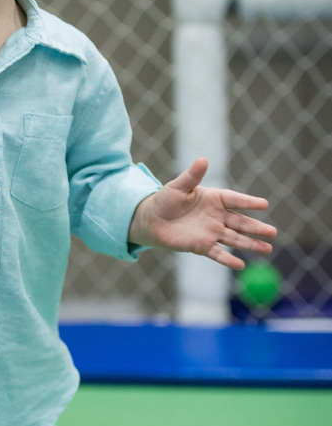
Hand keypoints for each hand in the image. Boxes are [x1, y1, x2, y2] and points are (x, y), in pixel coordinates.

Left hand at [128, 156, 276, 270]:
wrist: (152, 220)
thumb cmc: (165, 200)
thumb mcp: (178, 186)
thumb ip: (192, 176)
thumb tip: (202, 159)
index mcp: (214, 198)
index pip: (235, 200)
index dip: (249, 202)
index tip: (264, 204)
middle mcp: (217, 216)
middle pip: (240, 222)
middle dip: (256, 228)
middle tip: (273, 232)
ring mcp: (211, 232)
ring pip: (235, 239)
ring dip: (250, 244)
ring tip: (268, 249)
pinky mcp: (202, 246)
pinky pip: (217, 254)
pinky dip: (228, 260)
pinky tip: (240, 265)